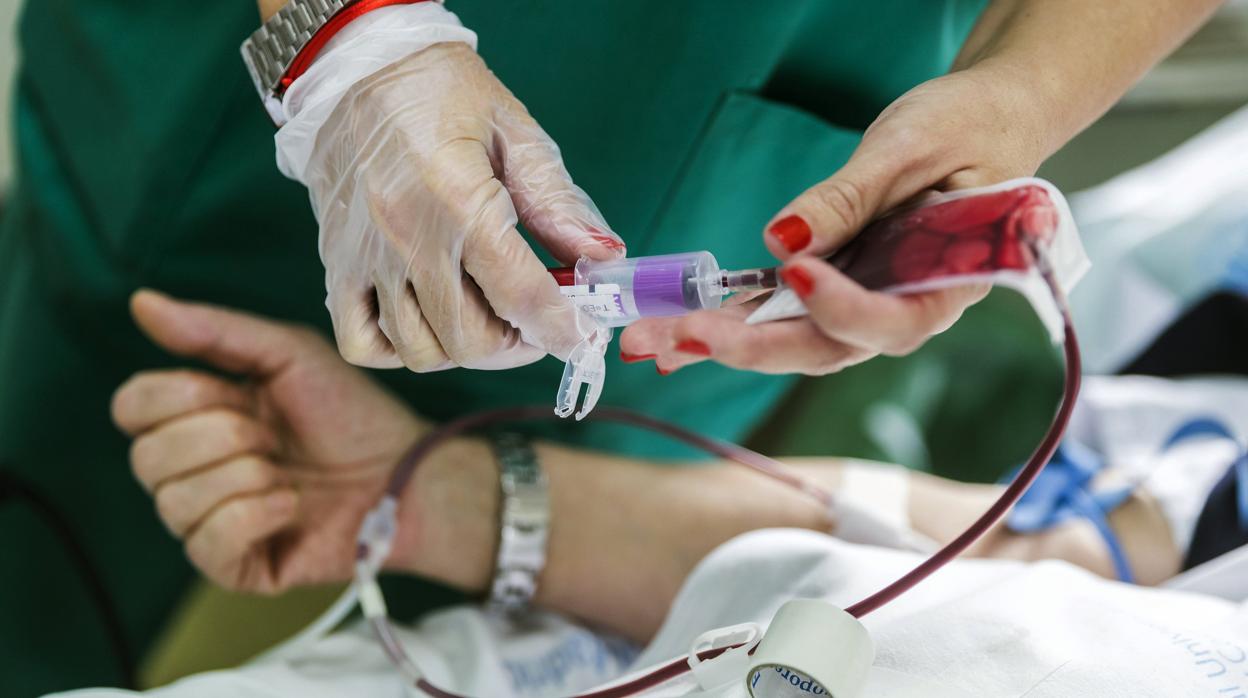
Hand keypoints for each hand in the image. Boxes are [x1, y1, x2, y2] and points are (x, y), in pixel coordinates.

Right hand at [111, 290, 497, 593]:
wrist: (403, 472)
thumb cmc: (350, 413)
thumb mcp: (288, 355)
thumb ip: (215, 331)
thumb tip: (140, 302)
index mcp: (197, 417)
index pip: (131, 406)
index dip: (178, 396)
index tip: (237, 392)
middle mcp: (193, 472)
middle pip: (147, 457)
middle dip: (222, 436)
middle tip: (274, 437)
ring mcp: (210, 522)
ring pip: (173, 503)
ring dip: (245, 476)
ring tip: (288, 473)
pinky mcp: (236, 566)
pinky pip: (206, 545)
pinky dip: (254, 516)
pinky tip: (289, 505)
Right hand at [297, 41, 623, 371]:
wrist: (361, 66)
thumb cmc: (445, 94)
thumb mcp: (517, 135)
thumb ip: (559, 205)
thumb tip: (604, 258)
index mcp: (459, 201)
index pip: (521, 296)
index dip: (562, 328)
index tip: (580, 335)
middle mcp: (407, 237)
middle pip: (470, 339)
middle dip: (517, 344)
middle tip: (535, 322)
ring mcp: (365, 256)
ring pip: (421, 351)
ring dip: (465, 348)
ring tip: (487, 319)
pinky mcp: (336, 263)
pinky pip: (363, 342)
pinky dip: (399, 350)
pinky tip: (429, 320)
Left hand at [619, 67, 1054, 373]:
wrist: (989, 119)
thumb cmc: (971, 127)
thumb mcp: (911, 148)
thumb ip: (851, 199)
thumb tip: (781, 241)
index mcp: (950, 282)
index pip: (890, 319)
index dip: (840, 307)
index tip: (795, 274)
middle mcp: (906, 307)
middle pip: (828, 346)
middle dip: (752, 346)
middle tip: (686, 334)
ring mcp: (868, 301)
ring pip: (795, 339)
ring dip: (725, 340)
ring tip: (653, 339)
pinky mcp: (837, 286)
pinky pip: (783, 313)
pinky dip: (732, 318)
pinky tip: (676, 328)